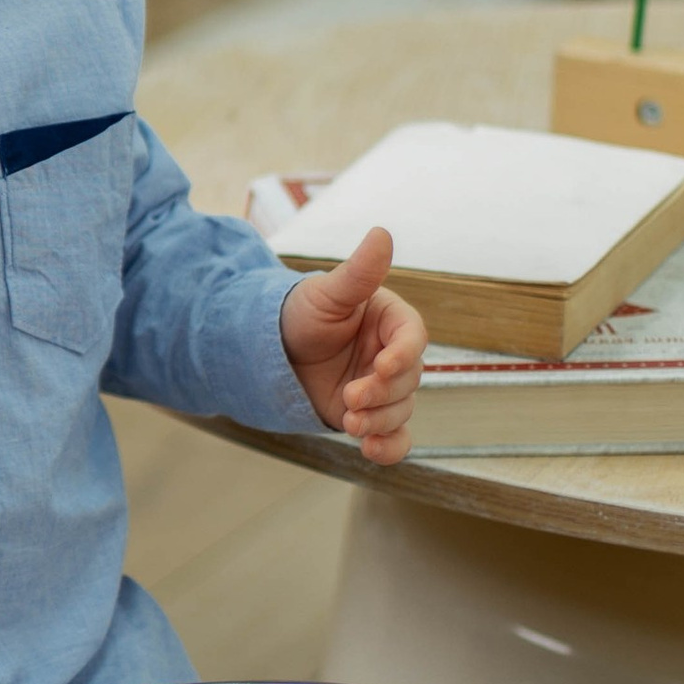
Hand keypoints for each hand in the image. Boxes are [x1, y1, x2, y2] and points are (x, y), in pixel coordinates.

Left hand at [280, 225, 425, 463]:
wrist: (270, 350)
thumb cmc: (301, 312)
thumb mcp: (327, 293)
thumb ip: (358, 272)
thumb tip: (382, 233)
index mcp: (391, 321)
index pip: (412, 338)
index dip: (402, 354)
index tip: (382, 367)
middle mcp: (392, 355)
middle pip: (409, 380)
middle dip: (382, 393)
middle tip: (349, 398)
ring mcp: (383, 388)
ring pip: (400, 410)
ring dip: (379, 421)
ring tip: (350, 421)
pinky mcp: (371, 415)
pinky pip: (394, 437)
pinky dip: (389, 448)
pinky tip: (370, 451)